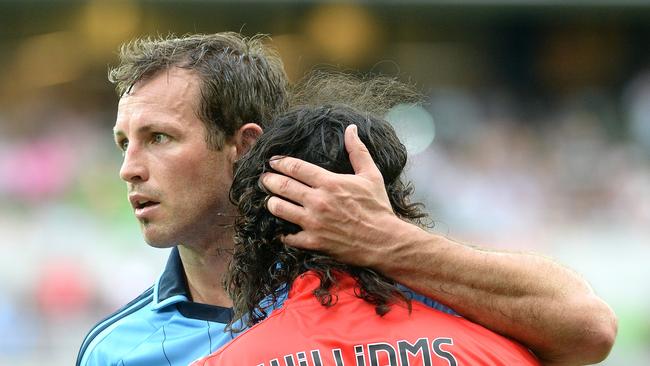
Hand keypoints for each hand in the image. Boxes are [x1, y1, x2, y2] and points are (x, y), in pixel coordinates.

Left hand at [260, 124, 406, 265]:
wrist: (384, 242)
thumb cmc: (378, 208)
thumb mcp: (371, 175)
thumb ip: (358, 151)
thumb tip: (351, 128)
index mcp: (329, 182)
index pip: (296, 167)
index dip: (280, 162)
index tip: (273, 161)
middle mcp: (318, 201)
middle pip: (283, 186)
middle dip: (269, 180)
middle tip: (264, 179)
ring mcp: (313, 222)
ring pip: (280, 209)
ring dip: (271, 203)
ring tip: (270, 200)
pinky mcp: (314, 242)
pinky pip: (289, 237)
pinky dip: (282, 233)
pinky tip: (280, 231)